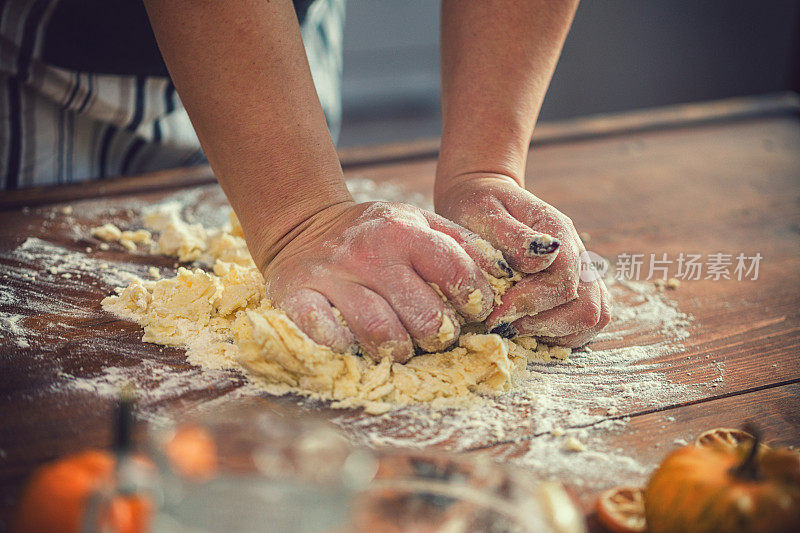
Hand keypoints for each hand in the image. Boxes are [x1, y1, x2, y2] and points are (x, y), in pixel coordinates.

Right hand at [261, 201, 510, 361]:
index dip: (474, 301)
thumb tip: (505, 273)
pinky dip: (341, 346)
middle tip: (433, 336)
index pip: (457, 272)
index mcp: (406, 231)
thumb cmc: (375, 234)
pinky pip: (325, 332)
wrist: (303, 226)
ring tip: (399, 347)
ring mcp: (334, 275)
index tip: (472, 312)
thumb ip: (462, 244)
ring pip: (382, 333)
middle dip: (438, 336)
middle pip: (425, 315)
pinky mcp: (299, 295)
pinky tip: (349, 344)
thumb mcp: (418, 223)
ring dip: (398, 351)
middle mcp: (372, 252)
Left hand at [434, 173, 610, 347]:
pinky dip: (559, 334)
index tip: (496, 313)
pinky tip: (527, 327)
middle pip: (587, 307)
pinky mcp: (576, 290)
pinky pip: (584, 323)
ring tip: (514, 326)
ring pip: (593, 318)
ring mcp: (582, 273)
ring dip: (553, 333)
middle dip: (542, 324)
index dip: (530, 303)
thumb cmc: (478, 206)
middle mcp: (579, 253)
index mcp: (558, 231)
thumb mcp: (485, 212)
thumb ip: (513, 236)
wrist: (482, 199)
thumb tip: (541, 259)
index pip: (564, 281)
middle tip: (503, 324)